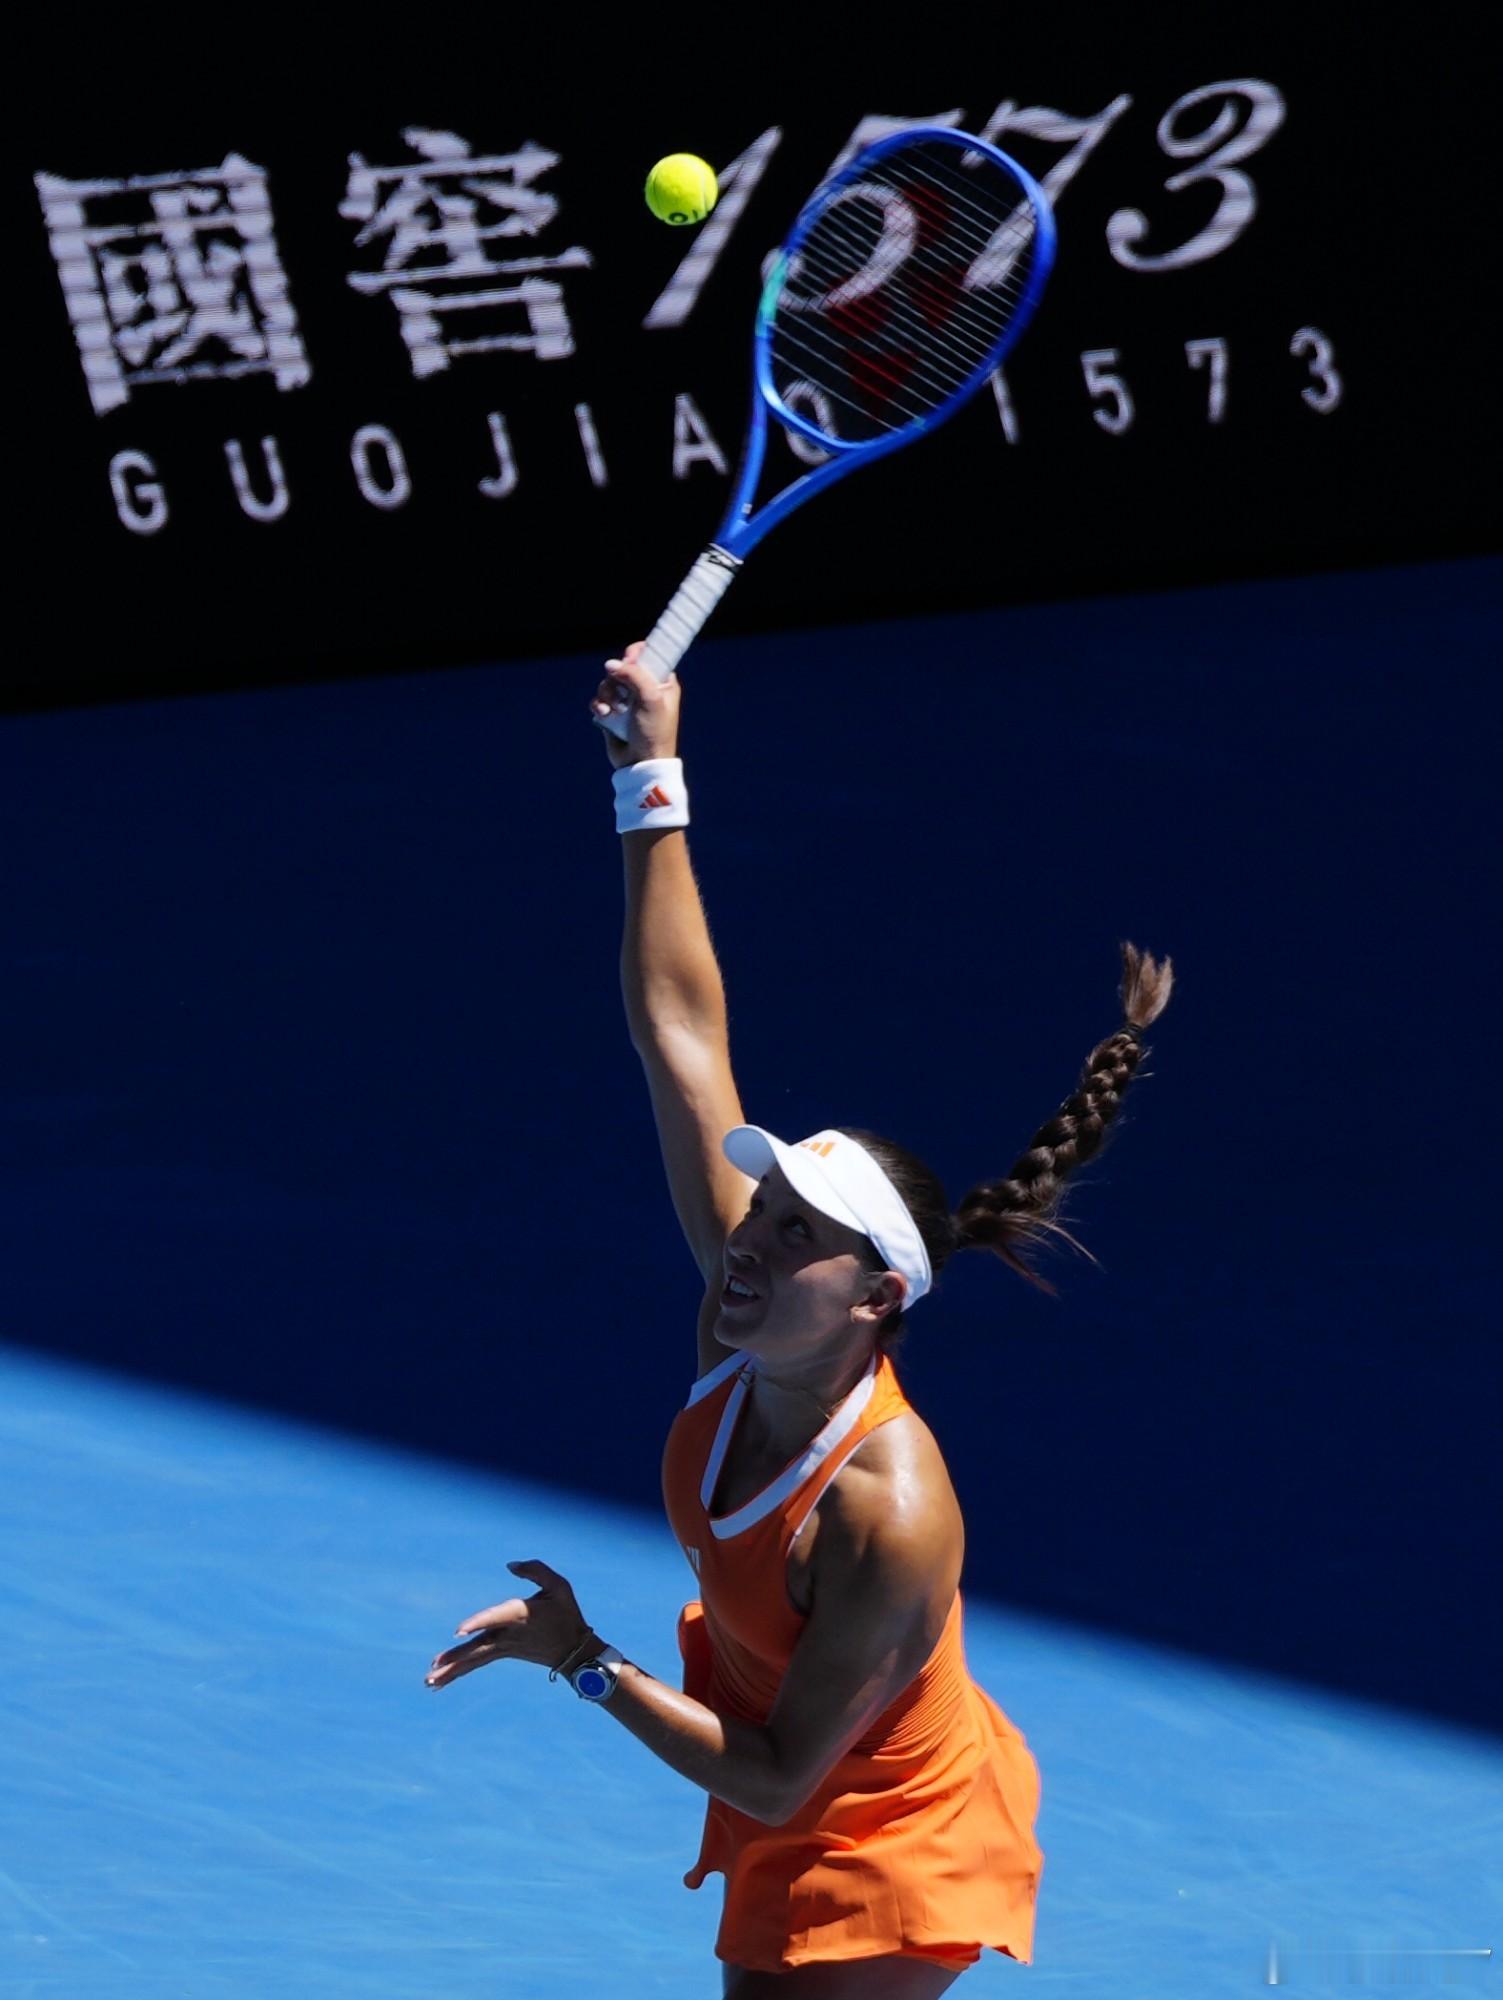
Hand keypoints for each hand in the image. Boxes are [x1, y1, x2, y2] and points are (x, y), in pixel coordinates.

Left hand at [425, 1559, 595, 1689]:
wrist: (574, 1649)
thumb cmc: (566, 1612)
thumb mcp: (559, 1586)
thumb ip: (535, 1570)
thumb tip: (509, 1566)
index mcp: (521, 1615)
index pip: (495, 1618)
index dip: (477, 1623)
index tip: (459, 1630)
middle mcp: (509, 1634)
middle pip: (477, 1647)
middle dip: (455, 1657)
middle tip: (432, 1667)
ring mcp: (505, 1647)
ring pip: (474, 1659)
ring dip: (451, 1669)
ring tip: (428, 1680)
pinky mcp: (503, 1653)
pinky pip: (478, 1663)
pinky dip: (459, 1671)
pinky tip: (440, 1682)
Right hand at [590, 640, 681, 768]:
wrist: (641, 763)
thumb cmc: (654, 732)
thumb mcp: (650, 699)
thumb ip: (633, 675)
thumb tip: (611, 664)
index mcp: (662, 682)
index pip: (648, 655)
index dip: (636, 655)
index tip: (629, 662)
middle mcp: (644, 689)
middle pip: (622, 667)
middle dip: (617, 678)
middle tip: (621, 692)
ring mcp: (627, 701)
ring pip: (608, 682)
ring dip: (606, 693)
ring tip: (613, 709)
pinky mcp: (613, 713)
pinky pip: (599, 699)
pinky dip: (599, 705)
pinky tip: (604, 714)